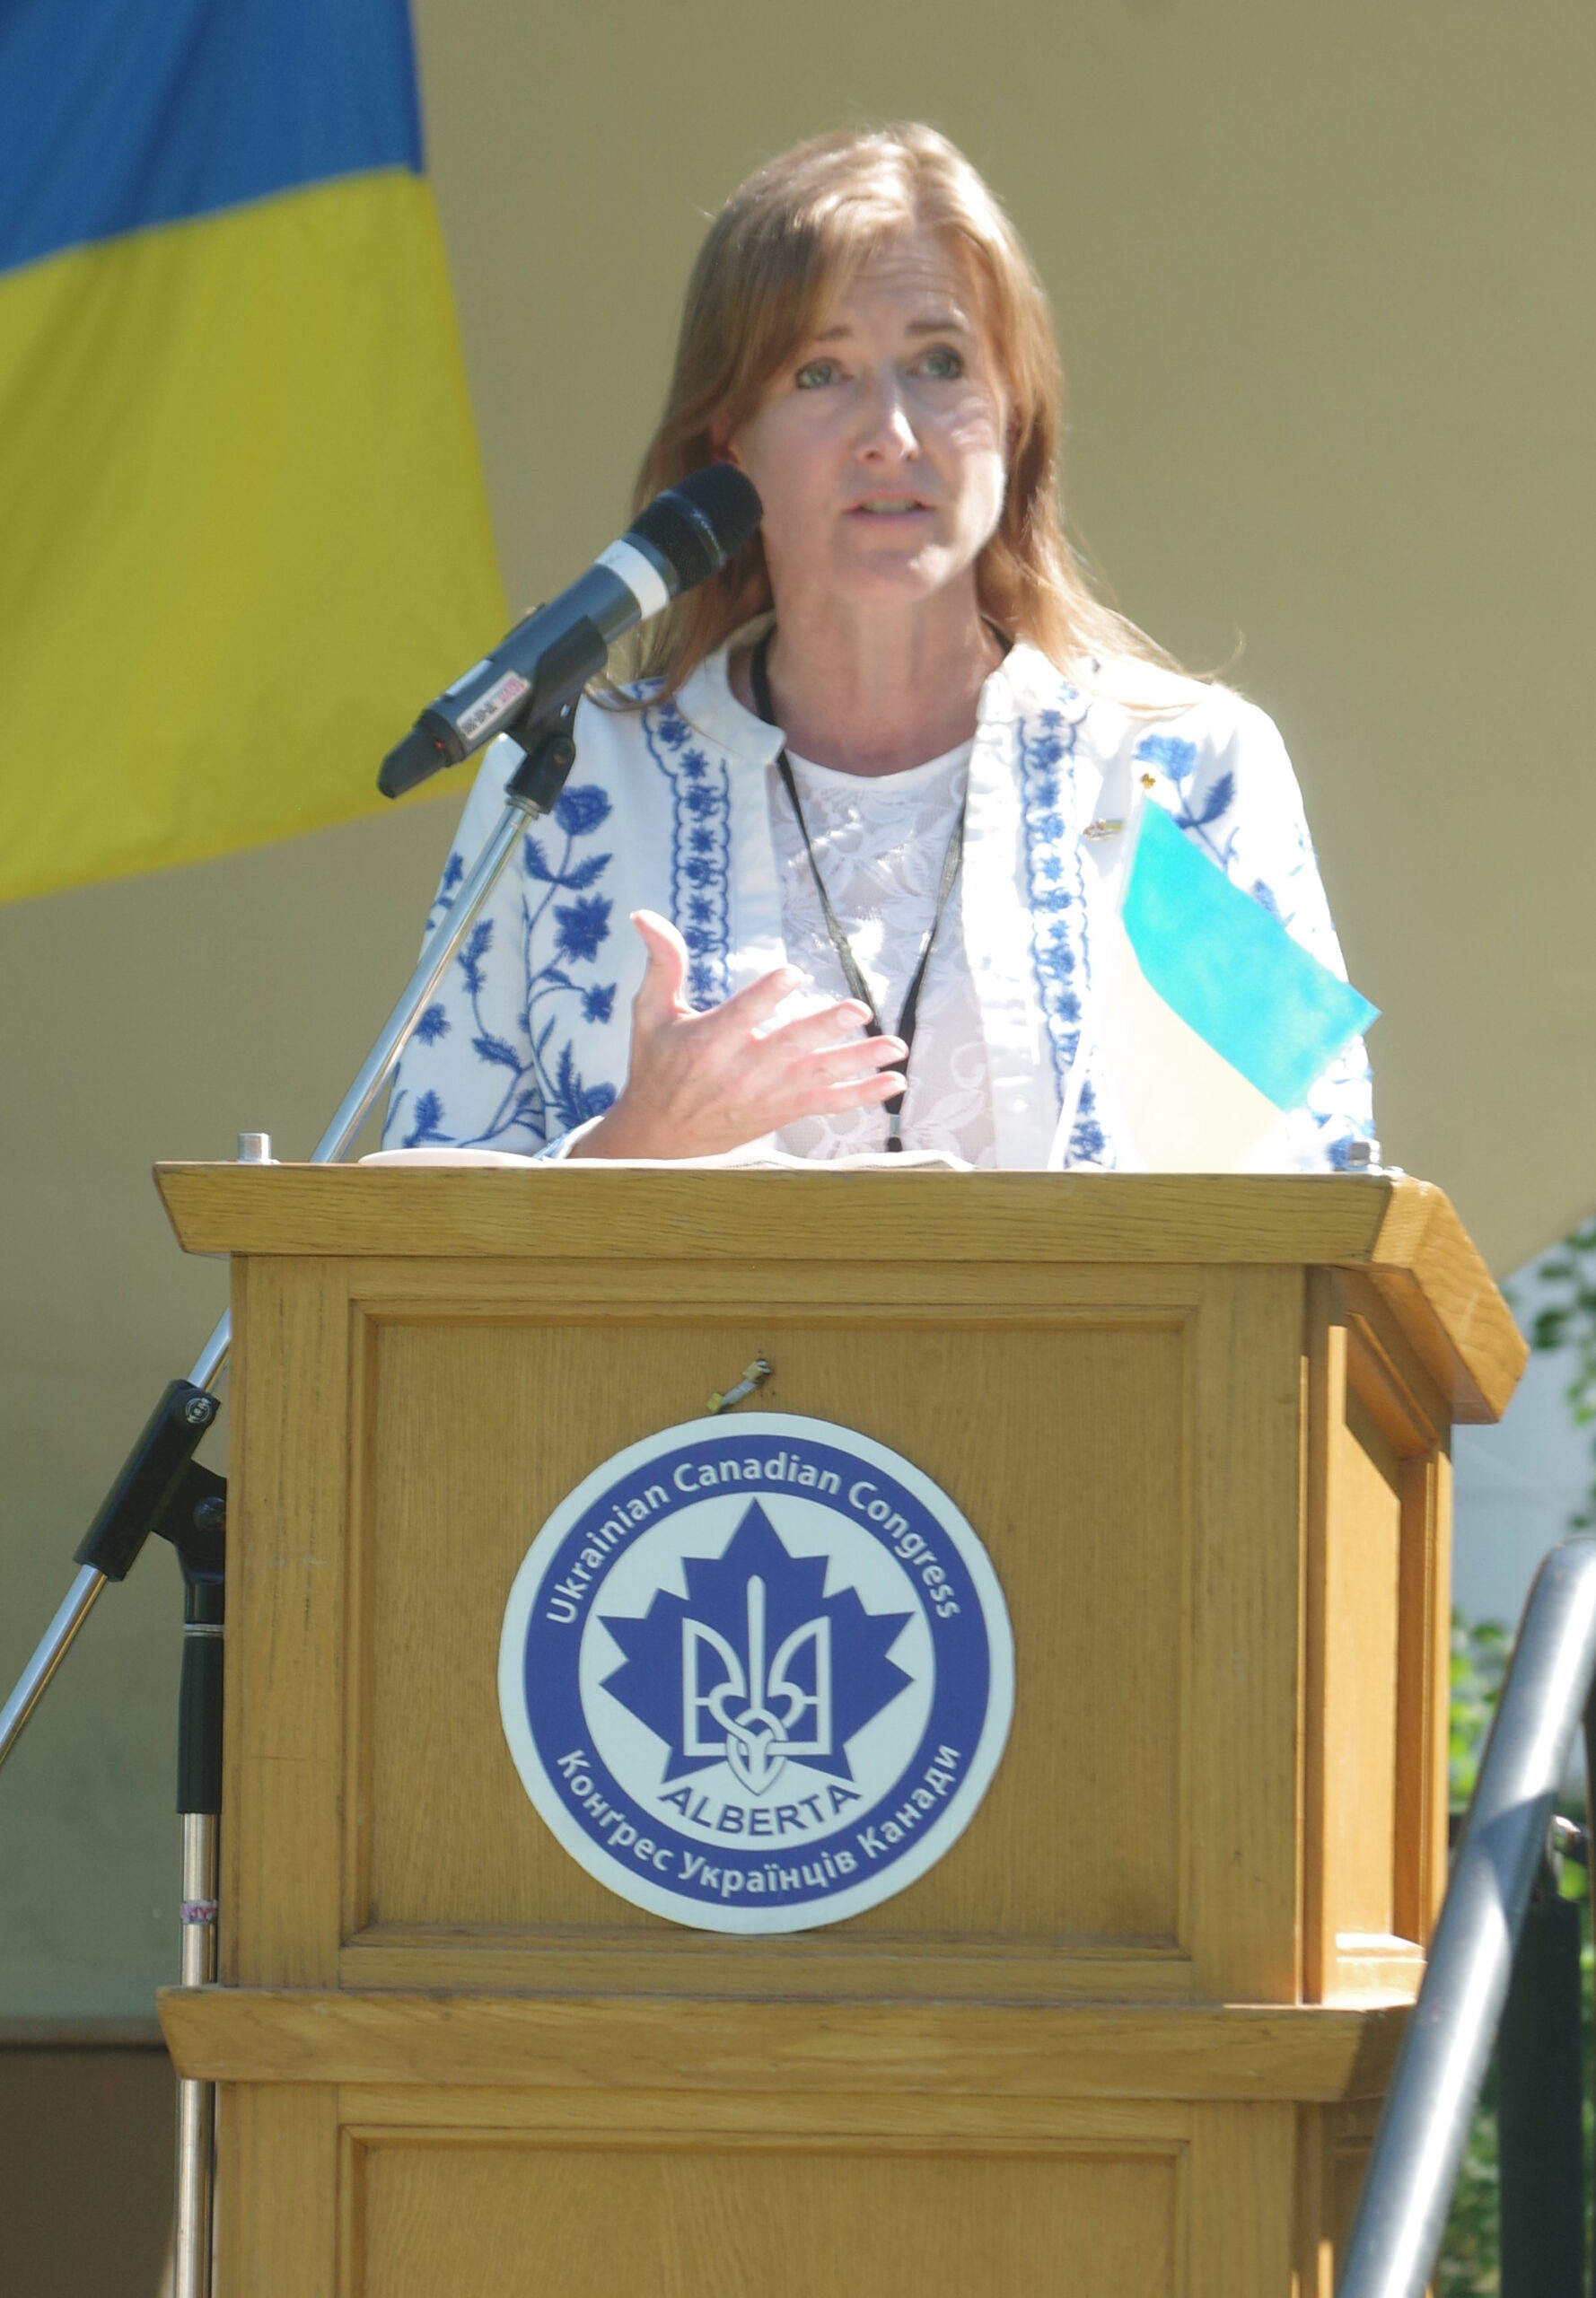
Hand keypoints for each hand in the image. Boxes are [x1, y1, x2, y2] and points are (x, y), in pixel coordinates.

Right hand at [580, 911, 905, 1159]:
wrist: (660, 1137)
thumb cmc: (656, 1065)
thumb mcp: (650, 1013)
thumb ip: (662, 963)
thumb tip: (644, 915)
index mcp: (708, 1042)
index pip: (741, 1016)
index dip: (767, 995)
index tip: (793, 972)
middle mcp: (741, 1071)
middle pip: (789, 1046)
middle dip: (826, 1027)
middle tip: (860, 1008)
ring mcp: (766, 1094)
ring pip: (818, 1075)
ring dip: (859, 1061)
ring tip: (895, 1047)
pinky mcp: (782, 1111)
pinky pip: (827, 1104)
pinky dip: (861, 1096)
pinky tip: (893, 1082)